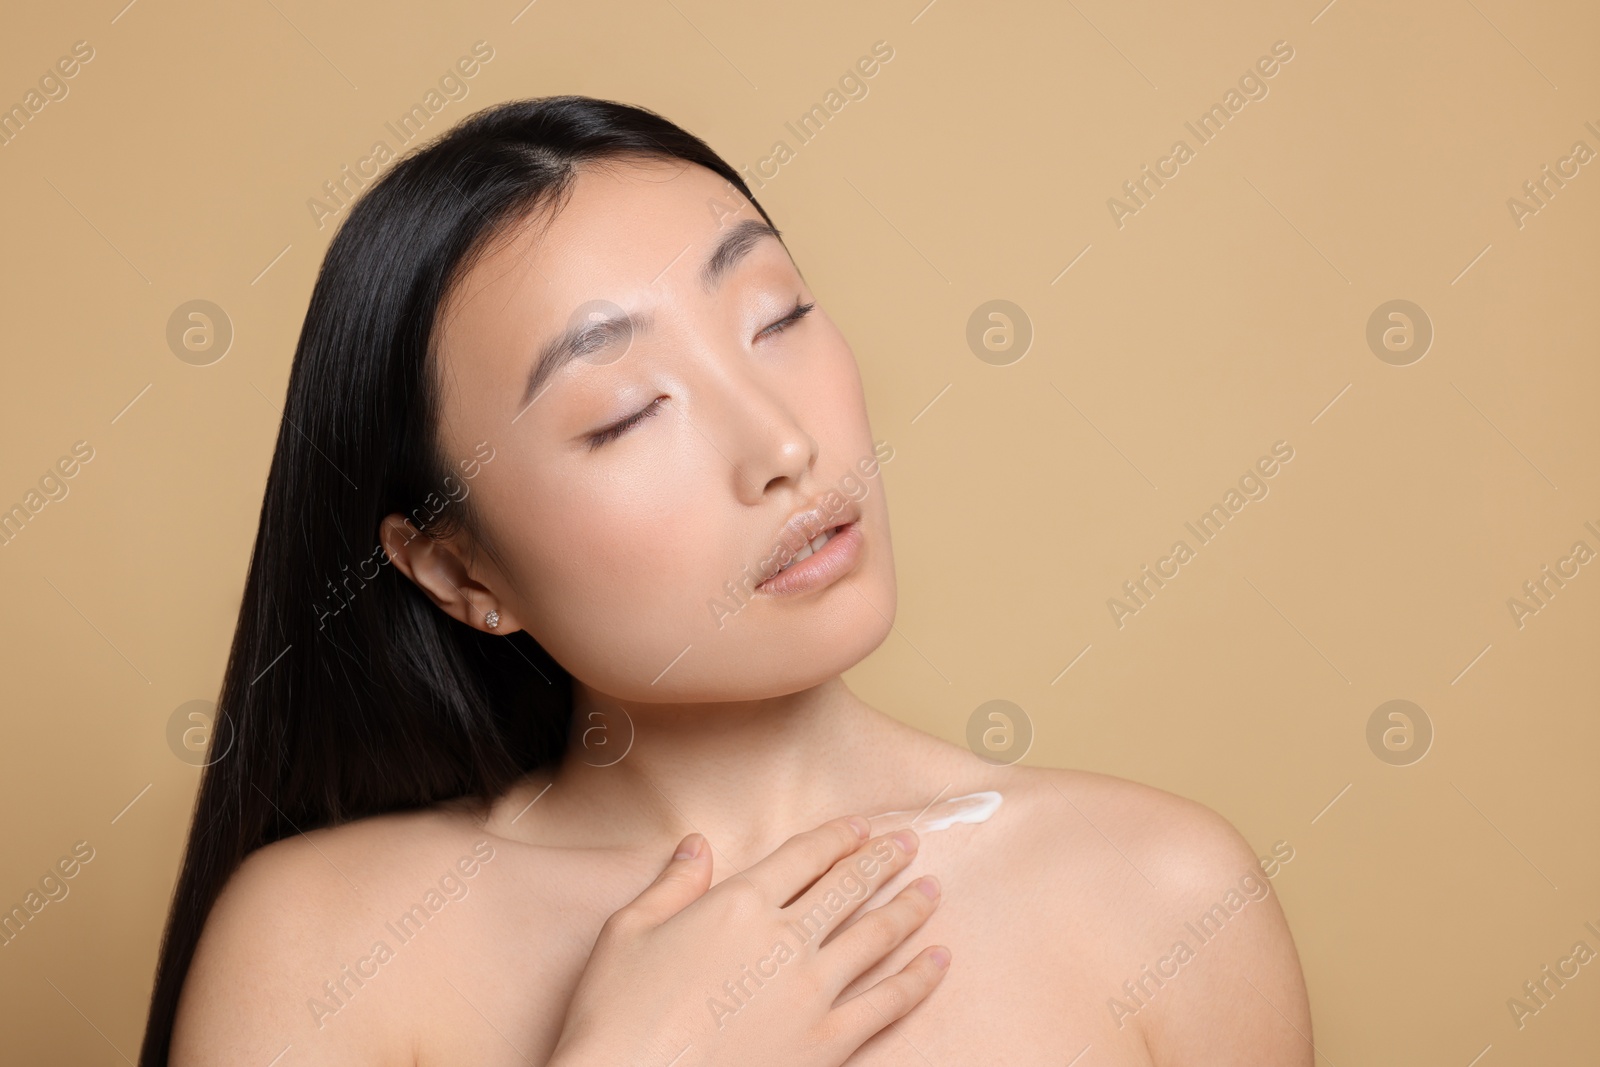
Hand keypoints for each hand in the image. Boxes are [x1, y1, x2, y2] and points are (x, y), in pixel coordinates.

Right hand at [546, 816, 947, 1066]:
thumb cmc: (616, 1017)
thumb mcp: (628, 932)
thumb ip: (671, 884)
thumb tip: (696, 843)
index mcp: (737, 904)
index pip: (802, 857)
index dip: (838, 837)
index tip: (862, 826)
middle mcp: (784, 940)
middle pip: (847, 887)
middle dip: (883, 860)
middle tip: (909, 843)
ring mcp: (812, 993)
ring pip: (876, 936)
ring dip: (909, 907)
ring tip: (933, 889)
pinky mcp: (827, 1043)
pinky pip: (888, 1002)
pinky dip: (919, 978)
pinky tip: (939, 960)